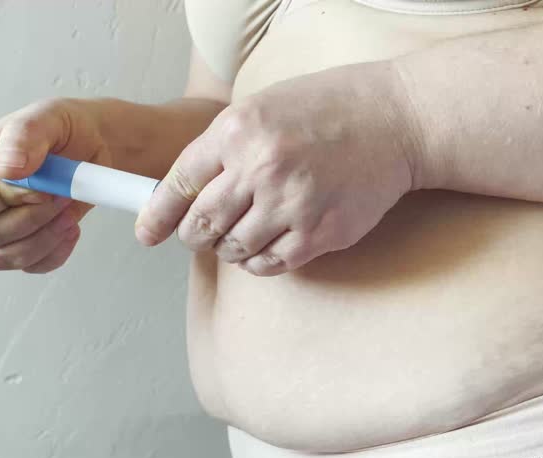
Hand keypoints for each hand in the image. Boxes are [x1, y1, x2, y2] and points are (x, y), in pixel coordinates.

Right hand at [0, 98, 109, 272]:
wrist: (92, 145)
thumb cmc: (61, 129)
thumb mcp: (44, 118)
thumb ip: (24, 137)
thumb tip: (8, 170)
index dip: (0, 201)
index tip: (38, 187)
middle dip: (32, 218)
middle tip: (61, 194)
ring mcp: (0, 229)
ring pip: (7, 257)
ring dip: (45, 238)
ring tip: (68, 208)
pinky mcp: (26, 245)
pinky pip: (33, 266)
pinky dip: (56, 252)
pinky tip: (70, 226)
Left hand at [134, 62, 421, 275]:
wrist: (396, 120)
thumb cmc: (327, 109)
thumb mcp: (262, 108)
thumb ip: (223, 148)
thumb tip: (186, 193)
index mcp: (238, 131)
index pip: (180, 183)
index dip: (158, 214)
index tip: (147, 234)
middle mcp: (260, 168)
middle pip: (201, 225)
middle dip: (194, 235)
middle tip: (200, 234)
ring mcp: (292, 204)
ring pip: (234, 250)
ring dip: (229, 249)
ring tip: (242, 233)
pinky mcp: (320, 233)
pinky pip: (271, 265)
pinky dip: (259, 262)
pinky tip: (266, 245)